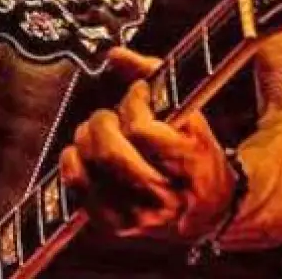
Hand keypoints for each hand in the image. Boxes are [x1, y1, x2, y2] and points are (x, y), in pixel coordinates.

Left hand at [57, 48, 237, 244]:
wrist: (209, 209)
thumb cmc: (197, 156)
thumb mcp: (190, 114)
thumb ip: (154, 77)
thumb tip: (115, 54)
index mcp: (190, 167)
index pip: (143, 131)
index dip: (133, 103)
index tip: (138, 94)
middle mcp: (164, 198)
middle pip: (110, 154)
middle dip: (102, 123)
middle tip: (110, 115)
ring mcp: (138, 216)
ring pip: (91, 169)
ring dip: (86, 139)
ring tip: (99, 133)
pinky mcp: (115, 226)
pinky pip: (76, 189)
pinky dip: (72, 162)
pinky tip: (83, 152)